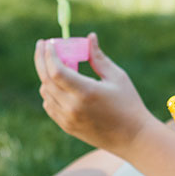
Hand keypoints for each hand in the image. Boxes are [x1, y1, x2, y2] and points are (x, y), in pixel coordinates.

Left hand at [35, 33, 151, 153]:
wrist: (133, 138)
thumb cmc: (129, 104)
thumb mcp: (117, 77)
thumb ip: (98, 57)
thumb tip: (90, 37)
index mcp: (85, 92)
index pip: (56, 70)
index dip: (49, 54)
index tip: (49, 42)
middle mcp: (72, 107)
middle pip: (46, 79)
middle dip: (41, 59)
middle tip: (42, 45)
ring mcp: (68, 119)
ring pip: (45, 92)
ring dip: (46, 76)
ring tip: (57, 65)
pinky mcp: (67, 127)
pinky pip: (49, 106)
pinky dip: (49, 92)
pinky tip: (59, 85)